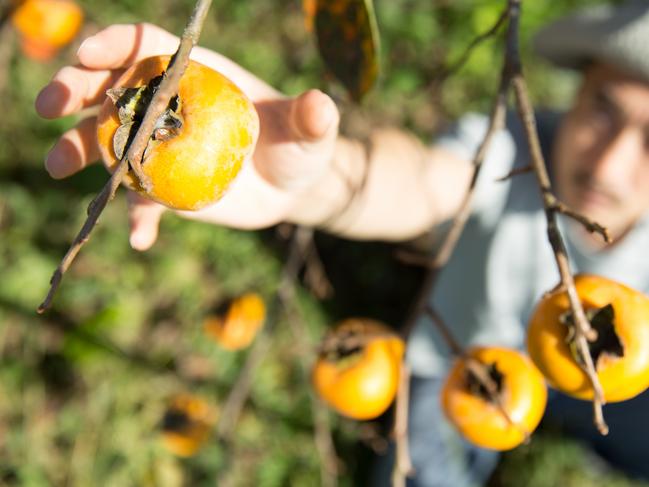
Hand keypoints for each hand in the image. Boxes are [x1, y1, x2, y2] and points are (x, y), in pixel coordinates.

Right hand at [35, 23, 339, 249]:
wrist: (293, 186)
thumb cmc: (301, 145)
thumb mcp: (310, 131)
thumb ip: (312, 118)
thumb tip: (320, 108)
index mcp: (197, 77)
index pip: (147, 49)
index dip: (112, 46)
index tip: (85, 54)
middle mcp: (169, 108)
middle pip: (112, 90)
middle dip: (74, 90)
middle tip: (50, 107)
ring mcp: (163, 148)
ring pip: (109, 143)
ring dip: (78, 151)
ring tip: (58, 167)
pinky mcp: (167, 187)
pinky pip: (142, 201)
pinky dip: (138, 217)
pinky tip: (142, 237)